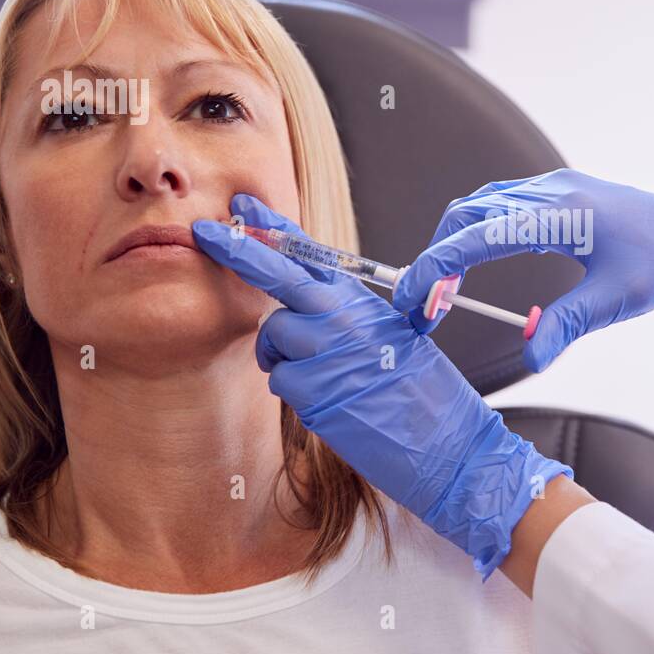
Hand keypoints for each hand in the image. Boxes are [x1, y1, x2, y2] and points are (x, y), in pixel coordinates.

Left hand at [192, 194, 572, 578]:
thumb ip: (349, 316)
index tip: (245, 208)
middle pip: (277, 272)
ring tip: (325, 378)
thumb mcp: (394, 336)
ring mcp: (326, 350)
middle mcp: (343, 316)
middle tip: (205, 232)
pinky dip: (298, 394)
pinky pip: (280, 381)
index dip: (275, 228)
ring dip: (283, 356)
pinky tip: (334, 404)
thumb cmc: (424, 395)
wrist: (448, 444)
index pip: (312, 253)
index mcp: (363, 300)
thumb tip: (305, 306)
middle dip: (238, 249)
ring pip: (273, 335)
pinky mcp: (313, 390)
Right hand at [391, 169, 653, 371]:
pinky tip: (479, 264)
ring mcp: (557, 188)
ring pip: (483, 206)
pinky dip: (480, 233)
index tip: (412, 297)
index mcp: (561, 212)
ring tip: (445, 289)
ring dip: (456, 242)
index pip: (478, 236)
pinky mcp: (563, 195)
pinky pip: (505, 206)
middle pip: (469, 213)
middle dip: (438, 255)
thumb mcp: (616, 302)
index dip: (436, 266)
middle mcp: (552, 191)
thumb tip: (529, 357)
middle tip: (424, 303)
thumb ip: (565, 327)